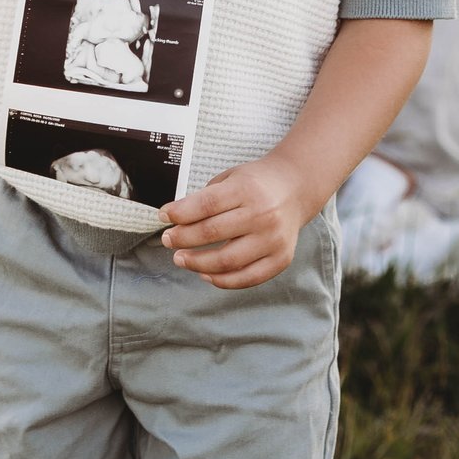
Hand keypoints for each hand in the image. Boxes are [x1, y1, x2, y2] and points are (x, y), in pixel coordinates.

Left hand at [162, 154, 312, 290]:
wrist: (296, 188)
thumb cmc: (256, 184)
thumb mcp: (230, 178)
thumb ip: (205, 198)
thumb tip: (175, 221)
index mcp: (247, 189)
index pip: (206, 204)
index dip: (180, 213)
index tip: (163, 216)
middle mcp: (263, 214)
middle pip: (212, 232)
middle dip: (182, 238)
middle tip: (167, 240)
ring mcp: (273, 239)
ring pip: (226, 261)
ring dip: (197, 263)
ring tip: (181, 259)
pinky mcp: (281, 259)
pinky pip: (246, 278)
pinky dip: (221, 280)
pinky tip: (205, 273)